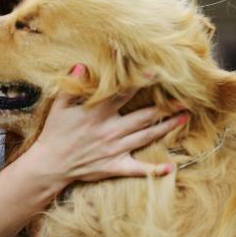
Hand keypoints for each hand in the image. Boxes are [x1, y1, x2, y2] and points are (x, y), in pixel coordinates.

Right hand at [24, 64, 187, 183]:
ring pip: (147, 137)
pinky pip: (137, 169)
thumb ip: (71, 86)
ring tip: (184, 118)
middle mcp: (111, 130)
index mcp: (99, 113)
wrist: (50, 165)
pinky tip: (170, 168)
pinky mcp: (115, 166)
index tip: (157, 72)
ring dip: (167, 128)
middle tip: (185, 99)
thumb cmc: (55, 133)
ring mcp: (115, 149)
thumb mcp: (59, 106)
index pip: (124, 93)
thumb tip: (80, 67)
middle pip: (144, 116)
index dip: (141, 81)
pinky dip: (154, 170)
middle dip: (165, 107)